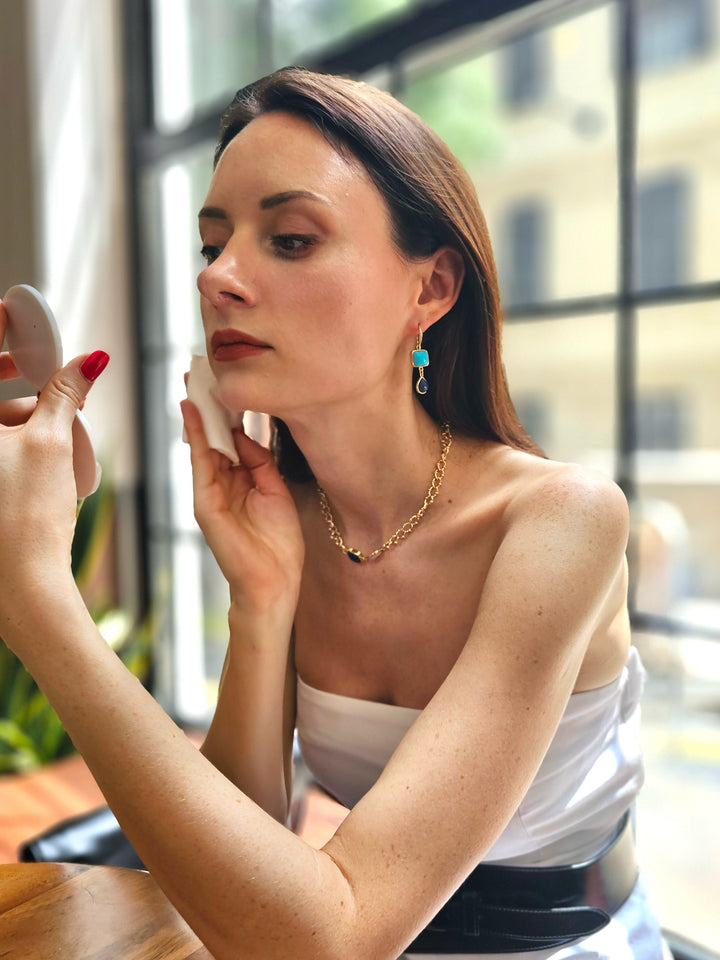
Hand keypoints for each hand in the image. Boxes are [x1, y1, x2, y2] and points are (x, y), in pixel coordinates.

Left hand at [0, 304, 107, 621]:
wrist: (21, 584)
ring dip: (15, 415)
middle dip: (12, 379)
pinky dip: (8, 441)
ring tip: (57, 431)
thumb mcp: (52, 442)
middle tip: (41, 373)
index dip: (0, 330)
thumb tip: (91, 359)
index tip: (13, 311)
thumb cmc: (28, 516)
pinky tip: (40, 454)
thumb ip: (67, 393)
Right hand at [180, 399, 304, 614]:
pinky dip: (195, 435)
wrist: (273, 581)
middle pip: (214, 436)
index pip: (232, 439)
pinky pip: (199, 461)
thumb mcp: (276, 490)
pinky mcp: (204, 501)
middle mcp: (223, 483)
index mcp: (242, 481)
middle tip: (203, 370)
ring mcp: (211, 492)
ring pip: (203, 443)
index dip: (229, 412)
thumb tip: (244, 434)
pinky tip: (192, 411)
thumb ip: (259, 461)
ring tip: (195, 378)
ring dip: (199, 411)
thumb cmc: (279, 543)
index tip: (229, 382)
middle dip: (209, 405)